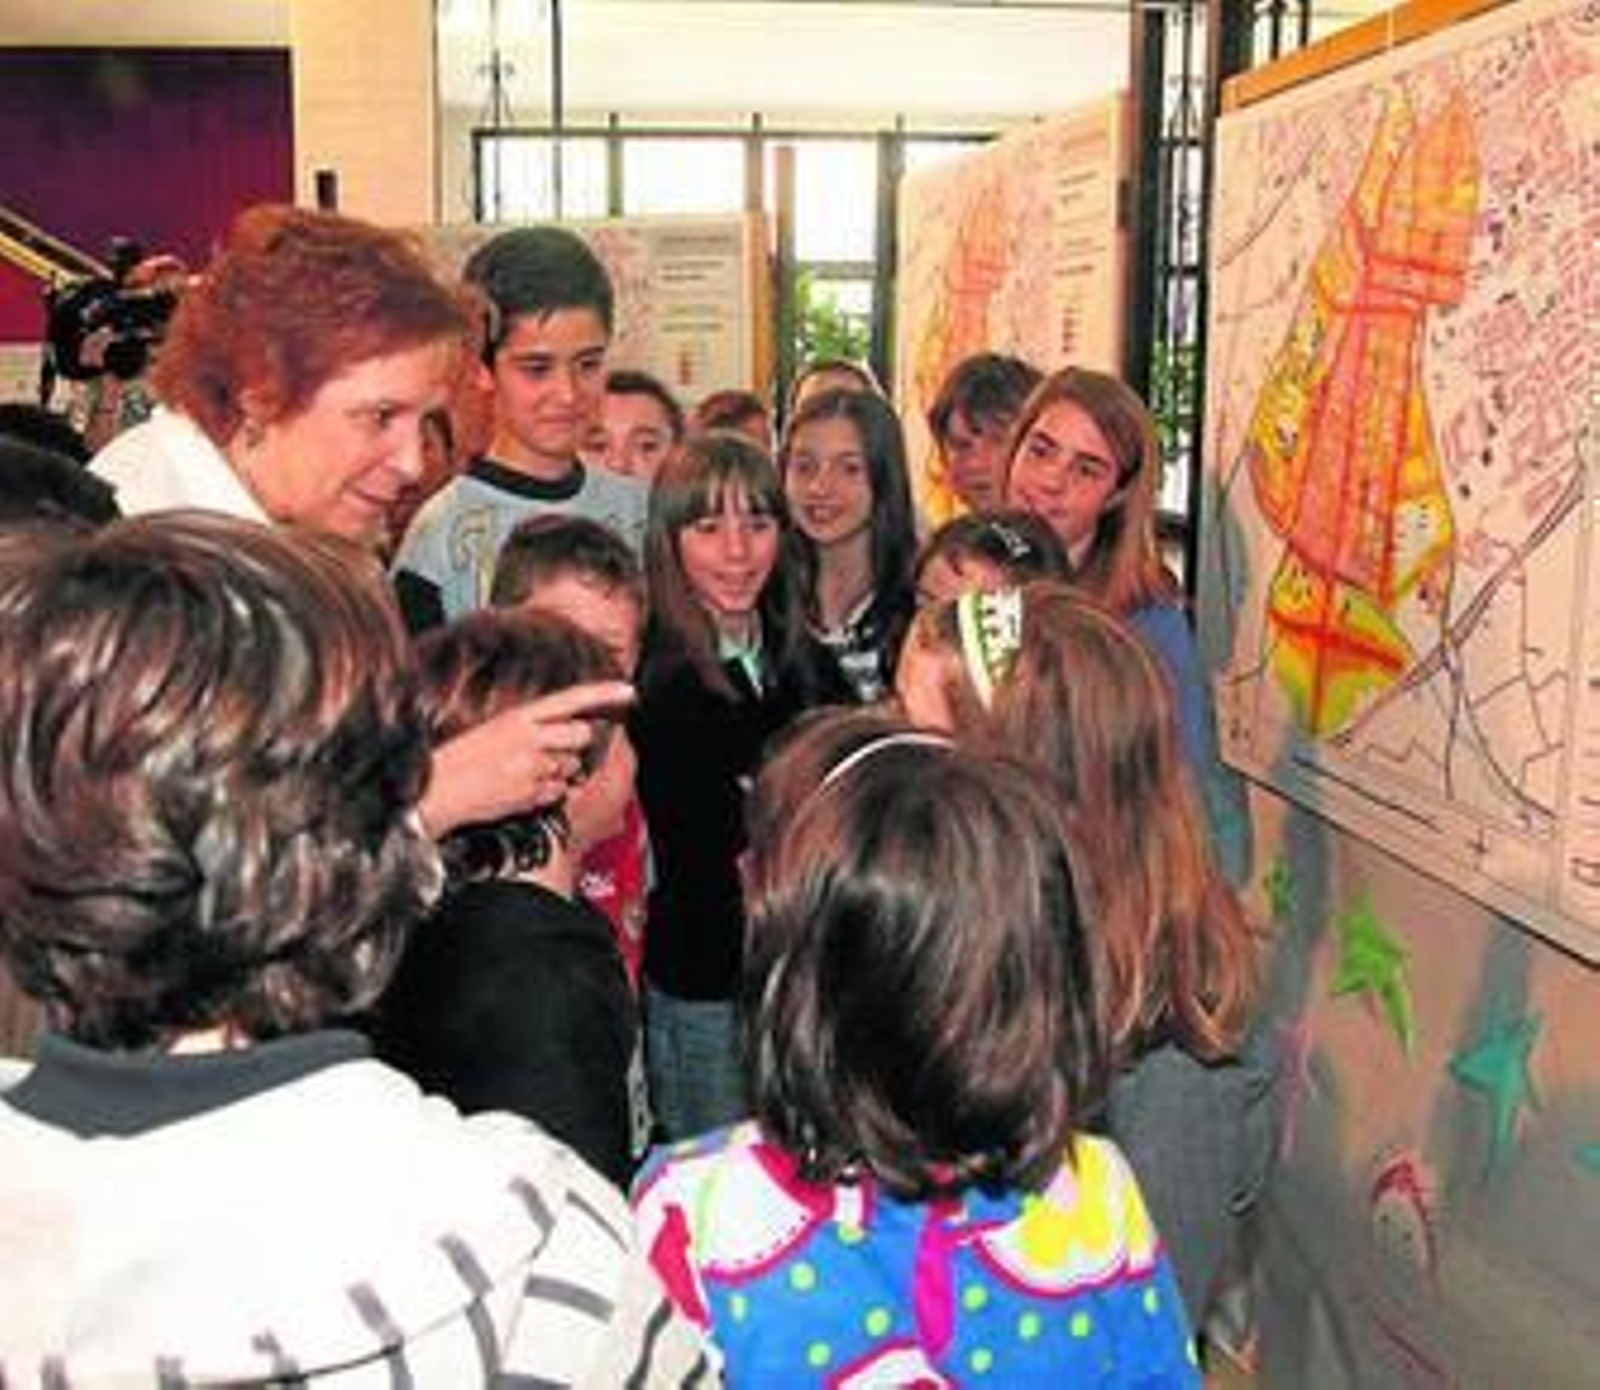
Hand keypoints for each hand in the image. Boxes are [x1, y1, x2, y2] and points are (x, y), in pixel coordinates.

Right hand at [419, 680, 634, 838]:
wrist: (435, 792)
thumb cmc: (462, 761)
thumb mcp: (494, 730)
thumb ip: (531, 728)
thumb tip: (568, 734)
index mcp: (517, 716)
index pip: (570, 699)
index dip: (603, 694)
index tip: (629, 691)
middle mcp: (528, 738)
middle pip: (581, 735)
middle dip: (575, 746)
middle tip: (548, 754)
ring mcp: (531, 766)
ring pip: (571, 767)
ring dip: (557, 773)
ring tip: (522, 775)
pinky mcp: (531, 793)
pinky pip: (558, 792)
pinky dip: (546, 794)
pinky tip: (520, 791)